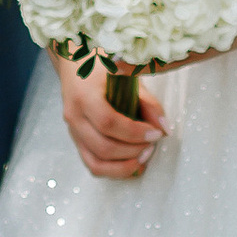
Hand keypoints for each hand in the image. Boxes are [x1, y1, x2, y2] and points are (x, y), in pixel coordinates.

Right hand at [55, 47, 169, 180]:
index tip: (156, 133)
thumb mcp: (127, 76)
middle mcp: (74, 116)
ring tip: (145, 156)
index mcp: (84, 95)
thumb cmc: (103, 67)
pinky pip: (94, 165)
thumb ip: (147, 102)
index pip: (108, 122)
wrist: (76, 65)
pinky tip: (134, 164)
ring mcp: (73, 132)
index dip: (135, 133)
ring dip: (125, 166)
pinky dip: (116, 170)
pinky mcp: (77, 141)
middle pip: (103, 147)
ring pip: (97, 163)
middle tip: (153, 144)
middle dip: (134, 151)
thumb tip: (164, 128)